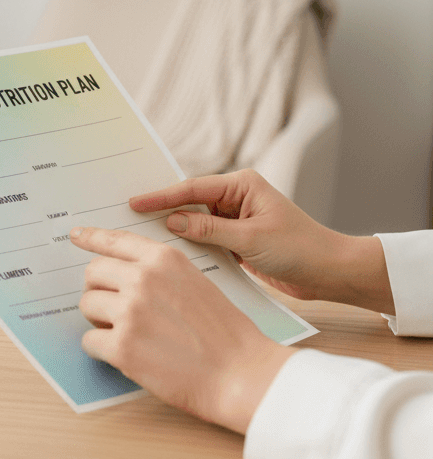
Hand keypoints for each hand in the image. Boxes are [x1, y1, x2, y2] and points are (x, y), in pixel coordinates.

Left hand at [71, 226, 292, 433]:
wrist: (240, 373)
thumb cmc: (223, 333)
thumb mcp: (195, 282)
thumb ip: (159, 272)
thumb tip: (123, 272)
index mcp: (164, 259)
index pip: (116, 240)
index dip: (92, 238)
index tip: (76, 235)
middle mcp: (142, 279)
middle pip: (93, 273)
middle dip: (98, 291)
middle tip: (114, 310)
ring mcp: (130, 312)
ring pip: (87, 306)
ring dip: (98, 321)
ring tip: (127, 334)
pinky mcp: (122, 347)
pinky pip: (89, 341)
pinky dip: (102, 350)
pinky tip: (128, 356)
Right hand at [129, 170, 393, 313]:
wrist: (331, 273)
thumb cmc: (301, 249)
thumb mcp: (251, 239)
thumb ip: (209, 229)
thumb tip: (172, 223)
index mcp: (242, 185)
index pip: (192, 188)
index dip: (161, 197)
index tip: (134, 203)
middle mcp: (236, 198)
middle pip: (188, 202)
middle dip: (161, 210)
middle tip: (127, 216)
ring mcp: (234, 219)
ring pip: (193, 223)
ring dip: (173, 231)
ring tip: (140, 237)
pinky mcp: (235, 240)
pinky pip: (204, 240)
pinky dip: (188, 246)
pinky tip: (168, 254)